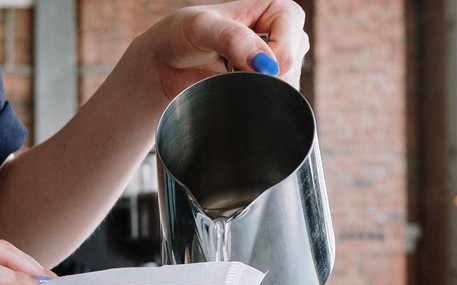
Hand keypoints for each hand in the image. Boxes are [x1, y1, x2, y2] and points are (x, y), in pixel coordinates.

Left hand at [129, 0, 308, 103]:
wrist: (163, 66)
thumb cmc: (180, 35)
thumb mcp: (200, 27)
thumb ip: (232, 38)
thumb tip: (265, 63)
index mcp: (272, 7)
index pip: (294, 31)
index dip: (280, 52)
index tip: (256, 69)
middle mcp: (280, 32)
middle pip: (293, 60)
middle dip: (269, 76)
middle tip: (236, 78)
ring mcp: (274, 61)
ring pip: (287, 83)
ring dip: (262, 92)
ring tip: (228, 83)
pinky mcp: (265, 85)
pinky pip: (275, 99)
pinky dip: (259, 103)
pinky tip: (236, 96)